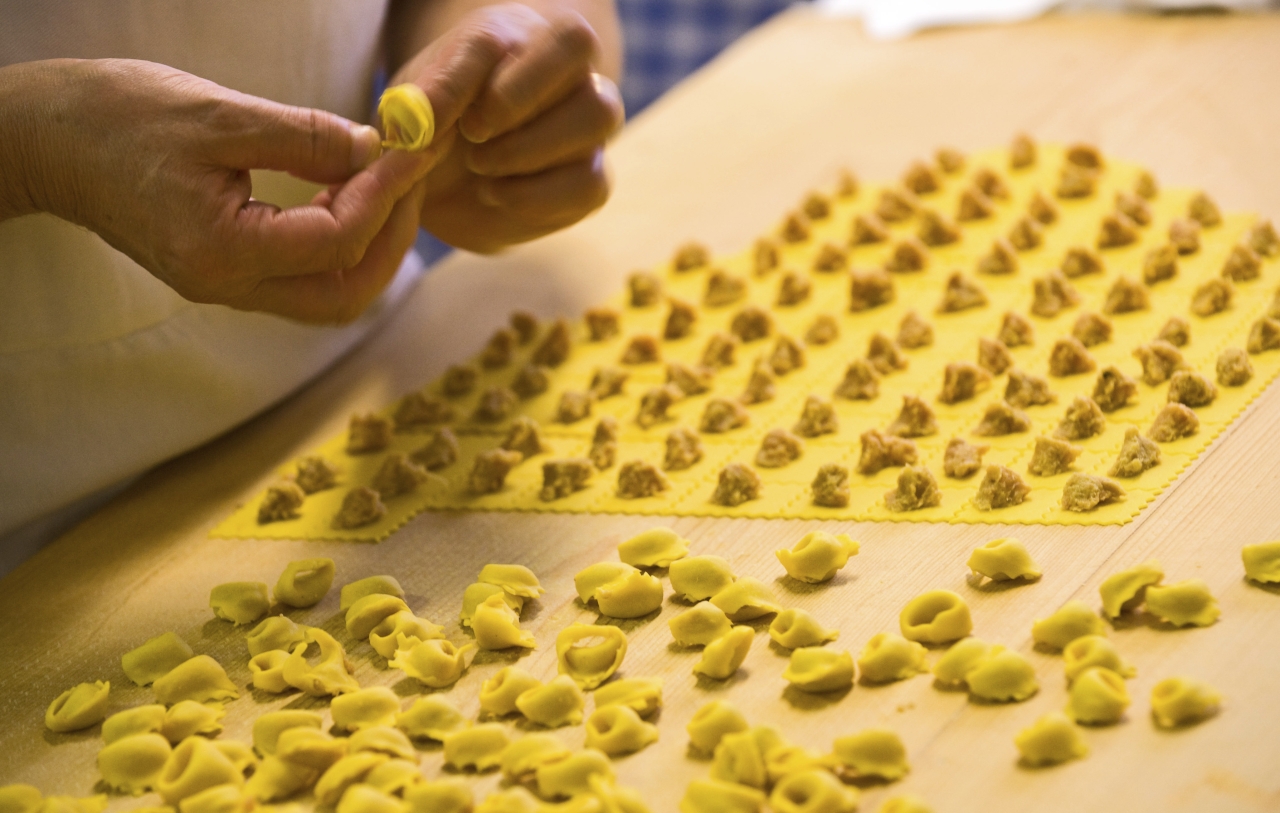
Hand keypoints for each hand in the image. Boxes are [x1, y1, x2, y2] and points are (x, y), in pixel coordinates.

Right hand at [0, 58, 435, 322]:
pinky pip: (302, 276)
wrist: (45, 141)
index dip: (385, 194)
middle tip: (410, 180)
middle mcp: (228, 286)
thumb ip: (306, 138)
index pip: (337, 242)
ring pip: (328, 295)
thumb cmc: (117, 117)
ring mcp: (226, 287)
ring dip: (369, 246)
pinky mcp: (226, 272)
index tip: (410, 150)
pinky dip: (338, 243)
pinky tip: (346, 193)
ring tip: (384, 184)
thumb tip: (375, 151)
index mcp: (224, 253)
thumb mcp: (221, 115)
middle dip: (391, 240)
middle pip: (345, 295)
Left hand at [390, 4, 624, 252]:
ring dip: (531, 150)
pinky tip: (497, 195)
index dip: (517, 80)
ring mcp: (586, 129)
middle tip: (473, 136)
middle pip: (588, 63)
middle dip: (525, 106)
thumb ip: (426, 96)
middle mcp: (571, 76)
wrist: (439, 181)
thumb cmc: (436, 121)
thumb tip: (425, 116)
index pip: (561, 36)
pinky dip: (537, 196)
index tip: (468, 118)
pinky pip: (591, 184)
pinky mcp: (588, 180)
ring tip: (480, 167)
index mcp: (534, 39)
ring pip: (599, 116)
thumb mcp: (417, 100)